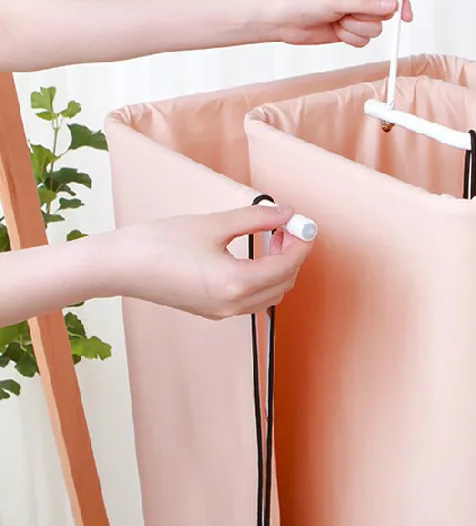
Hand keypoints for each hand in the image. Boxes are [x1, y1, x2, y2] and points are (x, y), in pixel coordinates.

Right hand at [111, 204, 312, 319]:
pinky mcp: (212, 310)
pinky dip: (263, 277)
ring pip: (270, 294)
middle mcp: (233, 304)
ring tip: (271, 236)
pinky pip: (252, 298)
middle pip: (283, 282)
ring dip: (279, 267)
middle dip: (293, 254)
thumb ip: (257, 219)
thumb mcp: (214, 225)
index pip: (287, 265)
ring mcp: (222, 311)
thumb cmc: (161, 243)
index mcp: (236, 283)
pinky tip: (255, 254)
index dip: (301, 243)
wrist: (120, 267)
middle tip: (288, 226)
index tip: (304, 223)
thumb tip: (288, 213)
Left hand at [271, 0, 413, 47]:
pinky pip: (365, 39)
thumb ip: (367, 2)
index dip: (400, 1)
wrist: (282, 19)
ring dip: (356, 29)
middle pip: (386, 11)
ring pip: (376, 28)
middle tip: (347, 13)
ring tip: (337, 21)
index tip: (405, 16)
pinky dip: (351, 38)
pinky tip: (336, 30)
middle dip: (367, 17)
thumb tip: (394, 3)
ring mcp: (357, 12)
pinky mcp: (351, 28)